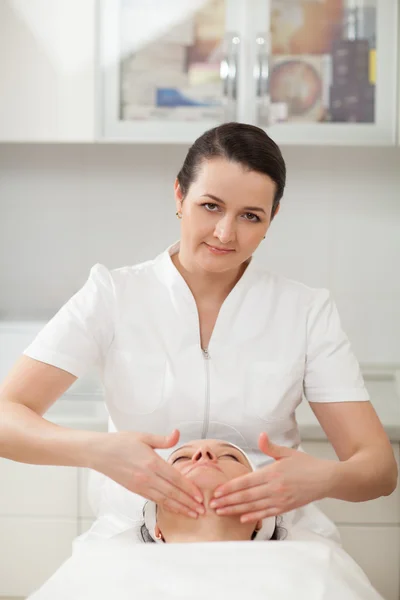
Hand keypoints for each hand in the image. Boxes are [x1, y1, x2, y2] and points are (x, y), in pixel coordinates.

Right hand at [90, 429, 203, 518]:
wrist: (100, 453)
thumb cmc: (121, 442)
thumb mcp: (144, 436)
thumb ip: (163, 439)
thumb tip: (177, 433)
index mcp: (152, 462)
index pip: (175, 478)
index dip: (189, 489)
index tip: (199, 496)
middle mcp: (147, 477)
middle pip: (172, 493)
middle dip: (188, 503)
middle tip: (201, 510)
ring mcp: (141, 486)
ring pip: (164, 500)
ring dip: (180, 508)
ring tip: (192, 514)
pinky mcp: (136, 490)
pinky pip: (154, 500)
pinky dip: (167, 506)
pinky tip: (175, 509)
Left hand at [209, 432, 334, 522]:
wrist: (326, 479)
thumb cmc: (307, 465)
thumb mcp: (288, 452)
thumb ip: (271, 447)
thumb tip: (261, 436)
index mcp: (272, 473)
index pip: (246, 481)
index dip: (230, 488)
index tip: (217, 491)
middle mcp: (274, 488)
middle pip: (246, 496)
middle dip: (227, 501)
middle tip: (212, 505)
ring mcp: (280, 500)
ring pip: (253, 506)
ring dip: (235, 510)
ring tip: (221, 512)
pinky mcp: (285, 508)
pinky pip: (266, 513)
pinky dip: (253, 516)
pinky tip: (242, 518)